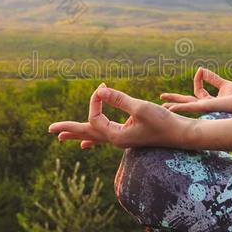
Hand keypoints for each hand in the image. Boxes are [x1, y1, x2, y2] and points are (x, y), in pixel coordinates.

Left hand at [48, 83, 196, 148]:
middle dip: (69, 130)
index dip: (95, 101)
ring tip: (62, 137)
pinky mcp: (128, 135)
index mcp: (115, 137)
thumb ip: (119, 100)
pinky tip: (86, 143)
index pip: (95, 117)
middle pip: (87, 133)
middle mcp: (115, 140)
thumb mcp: (140, 108)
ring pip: (94, 135)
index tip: (102, 88)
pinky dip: (93, 137)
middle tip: (50, 130)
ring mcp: (121, 138)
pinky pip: (105, 135)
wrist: (181, 134)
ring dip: (79, 133)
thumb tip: (99, 91)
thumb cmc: (163, 122)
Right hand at [160, 67, 231, 114]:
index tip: (201, 72)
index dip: (198, 80)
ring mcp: (204, 108)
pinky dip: (180, 108)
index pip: (198, 90)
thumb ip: (213, 78)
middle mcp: (205, 106)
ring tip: (163, 107)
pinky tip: (171, 109)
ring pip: (185, 107)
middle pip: (186, 102)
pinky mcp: (206, 108)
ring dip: (174, 106)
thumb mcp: (224, 84)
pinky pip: (190, 108)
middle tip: (161, 98)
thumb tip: (201, 69)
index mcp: (209, 101)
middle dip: (174, 100)